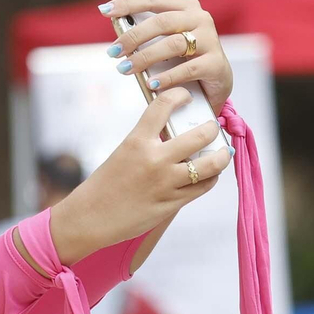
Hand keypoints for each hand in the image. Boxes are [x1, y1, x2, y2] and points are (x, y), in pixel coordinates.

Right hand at [50, 88, 230, 262]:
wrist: (90, 217)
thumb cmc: (105, 185)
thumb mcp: (123, 154)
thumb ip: (149, 142)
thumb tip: (176, 134)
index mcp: (137, 141)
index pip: (164, 105)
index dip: (180, 95)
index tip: (187, 97)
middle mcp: (154, 160)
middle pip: (200, 135)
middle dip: (212, 129)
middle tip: (212, 129)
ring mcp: (166, 183)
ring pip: (211, 165)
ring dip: (222, 155)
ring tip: (223, 152)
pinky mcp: (171, 203)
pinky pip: (203, 187)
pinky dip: (210, 178)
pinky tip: (209, 174)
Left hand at [106, 0, 233, 113]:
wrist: (216, 80)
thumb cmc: (187, 54)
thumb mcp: (170, 33)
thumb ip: (155, 14)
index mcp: (186, 7)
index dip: (128, 3)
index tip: (104, 11)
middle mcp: (201, 19)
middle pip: (162, 22)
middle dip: (133, 36)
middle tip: (113, 51)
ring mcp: (211, 40)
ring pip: (173, 45)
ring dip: (145, 57)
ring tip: (125, 69)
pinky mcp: (216, 64)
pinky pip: (187, 69)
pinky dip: (166, 77)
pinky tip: (151, 84)